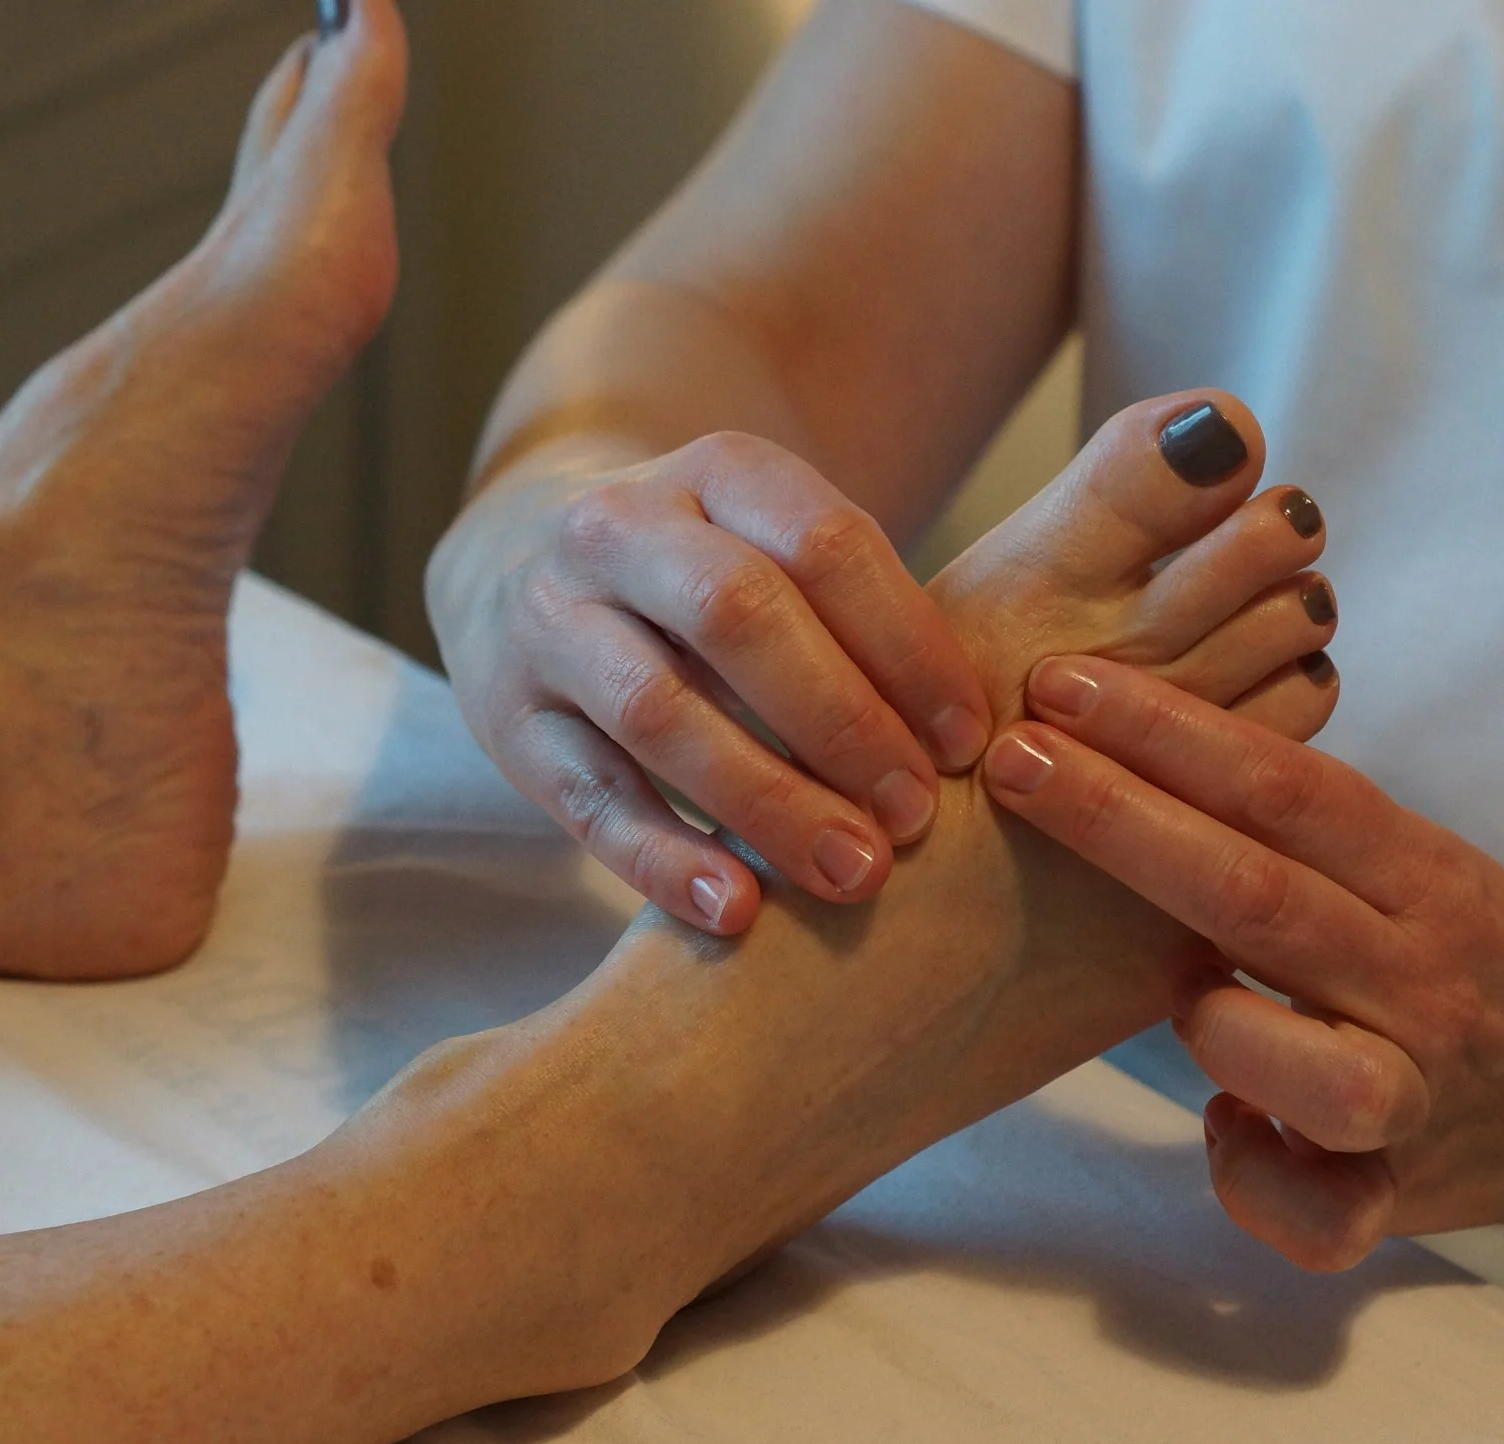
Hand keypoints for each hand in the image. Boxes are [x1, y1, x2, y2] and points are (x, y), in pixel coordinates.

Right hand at [434, 432, 992, 933]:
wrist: (520, 567)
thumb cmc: (708, 586)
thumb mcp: (776, 547)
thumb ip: (864, 613)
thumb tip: (995, 734)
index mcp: (715, 470)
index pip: (824, 543)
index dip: (908, 647)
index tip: (972, 742)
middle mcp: (617, 530)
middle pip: (737, 616)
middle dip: (842, 723)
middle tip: (918, 816)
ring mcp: (548, 621)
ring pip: (659, 711)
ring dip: (767, 801)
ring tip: (852, 872)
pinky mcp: (508, 719)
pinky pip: (588, 797)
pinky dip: (664, 860)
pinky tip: (736, 912)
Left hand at [981, 655, 1503, 1270]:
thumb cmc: (1483, 957)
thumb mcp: (1418, 868)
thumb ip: (1298, 834)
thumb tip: (1118, 747)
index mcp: (1430, 878)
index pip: (1288, 787)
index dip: (1168, 729)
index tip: (1059, 684)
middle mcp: (1429, 981)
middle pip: (1258, 896)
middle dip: (1122, 823)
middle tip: (1015, 762)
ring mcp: (1425, 1098)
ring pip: (1315, 1075)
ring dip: (1218, 1031)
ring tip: (1185, 1005)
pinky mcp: (1411, 1202)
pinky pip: (1317, 1215)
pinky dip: (1251, 1176)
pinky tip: (1228, 1128)